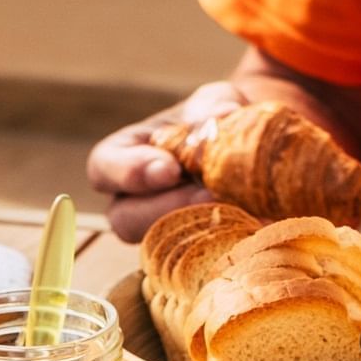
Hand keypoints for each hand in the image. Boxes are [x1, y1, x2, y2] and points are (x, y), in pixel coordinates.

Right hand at [87, 82, 247, 241]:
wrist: (242, 147)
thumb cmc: (214, 118)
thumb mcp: (214, 102)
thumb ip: (214, 107)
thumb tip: (225, 116)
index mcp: (123, 155)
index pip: (104, 167)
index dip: (130, 172)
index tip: (170, 169)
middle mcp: (132, 199)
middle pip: (125, 219)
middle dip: (166, 209)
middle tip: (209, 195)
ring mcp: (157, 228)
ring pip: (158, 245)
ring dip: (196, 231)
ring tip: (238, 210)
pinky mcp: (189, 249)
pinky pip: (196, 258)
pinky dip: (226, 242)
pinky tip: (256, 226)